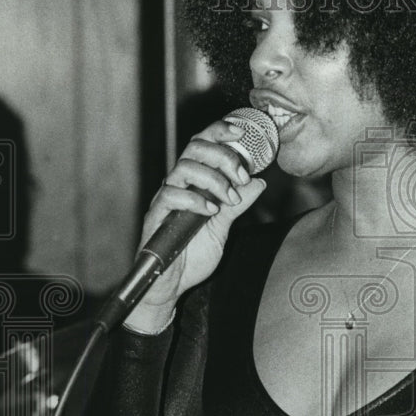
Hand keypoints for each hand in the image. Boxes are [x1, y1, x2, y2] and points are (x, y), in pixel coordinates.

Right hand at [126, 120, 266, 329]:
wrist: (173, 284)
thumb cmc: (193, 255)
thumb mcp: (223, 227)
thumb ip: (238, 204)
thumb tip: (259, 182)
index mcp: (194, 182)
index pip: (202, 144)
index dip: (218, 131)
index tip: (240, 132)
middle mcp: (178, 185)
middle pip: (194, 148)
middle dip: (222, 156)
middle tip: (241, 176)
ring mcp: (166, 199)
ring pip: (184, 168)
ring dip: (213, 179)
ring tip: (228, 200)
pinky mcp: (156, 216)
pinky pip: (171, 195)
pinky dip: (195, 199)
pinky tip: (211, 211)